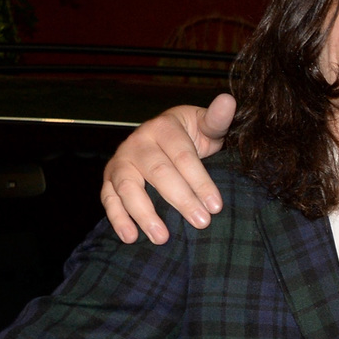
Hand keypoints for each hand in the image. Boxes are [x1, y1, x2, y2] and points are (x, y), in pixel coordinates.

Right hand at [102, 93, 235, 244]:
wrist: (164, 138)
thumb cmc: (191, 136)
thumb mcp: (206, 126)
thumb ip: (217, 119)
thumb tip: (229, 100)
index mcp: (163, 128)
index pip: (183, 156)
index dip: (200, 181)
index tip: (216, 205)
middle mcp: (138, 142)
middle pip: (158, 173)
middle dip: (180, 200)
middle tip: (201, 222)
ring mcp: (121, 160)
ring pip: (128, 187)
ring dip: (144, 214)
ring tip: (163, 238)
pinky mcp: (109, 179)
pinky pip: (108, 199)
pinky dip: (117, 218)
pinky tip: (130, 237)